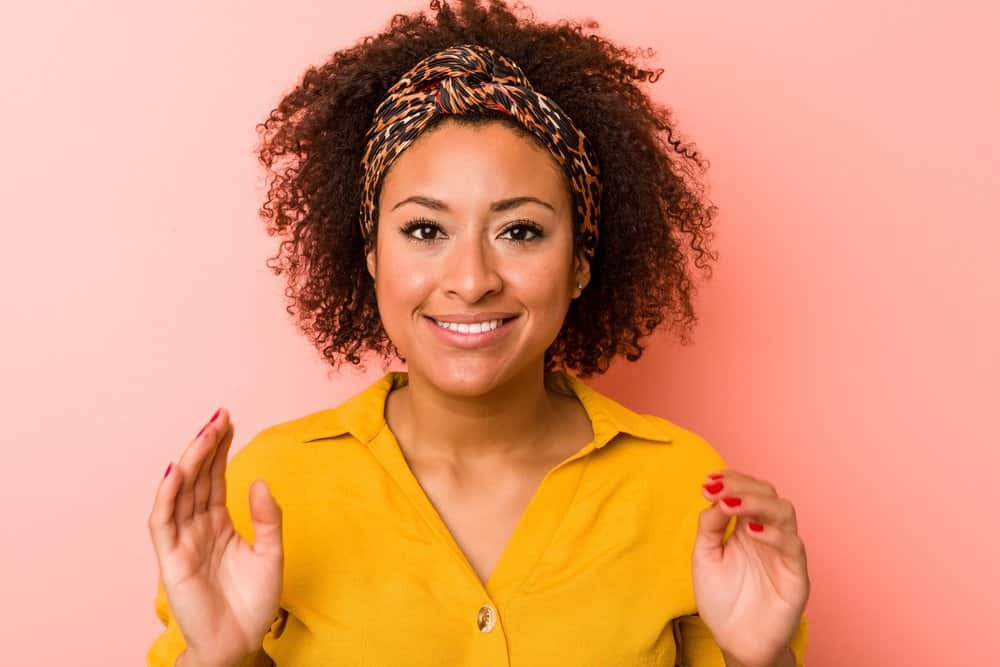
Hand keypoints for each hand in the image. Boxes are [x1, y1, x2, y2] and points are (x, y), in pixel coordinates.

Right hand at [148, 408, 283, 666]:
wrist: (240, 642)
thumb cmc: (254, 602)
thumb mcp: (272, 554)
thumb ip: (268, 519)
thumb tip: (259, 482)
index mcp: (219, 524)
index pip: (216, 478)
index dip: (220, 448)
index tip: (229, 419)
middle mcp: (197, 528)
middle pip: (198, 478)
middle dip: (207, 445)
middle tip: (219, 415)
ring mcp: (182, 541)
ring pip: (181, 492)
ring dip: (190, 461)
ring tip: (204, 432)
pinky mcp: (171, 560)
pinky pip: (164, 522)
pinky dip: (167, 495)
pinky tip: (176, 470)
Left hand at [691, 470, 808, 666]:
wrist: (735, 642)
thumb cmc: (722, 599)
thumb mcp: (705, 557)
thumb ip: (709, 526)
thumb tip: (714, 496)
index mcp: (746, 526)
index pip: (747, 491)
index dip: (731, 480)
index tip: (707, 481)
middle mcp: (768, 534)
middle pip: (767, 494)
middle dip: (741, 486)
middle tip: (716, 489)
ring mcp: (784, 552)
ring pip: (784, 512)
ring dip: (757, 503)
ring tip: (731, 504)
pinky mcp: (796, 574)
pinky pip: (793, 546)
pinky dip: (773, 534)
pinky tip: (751, 531)